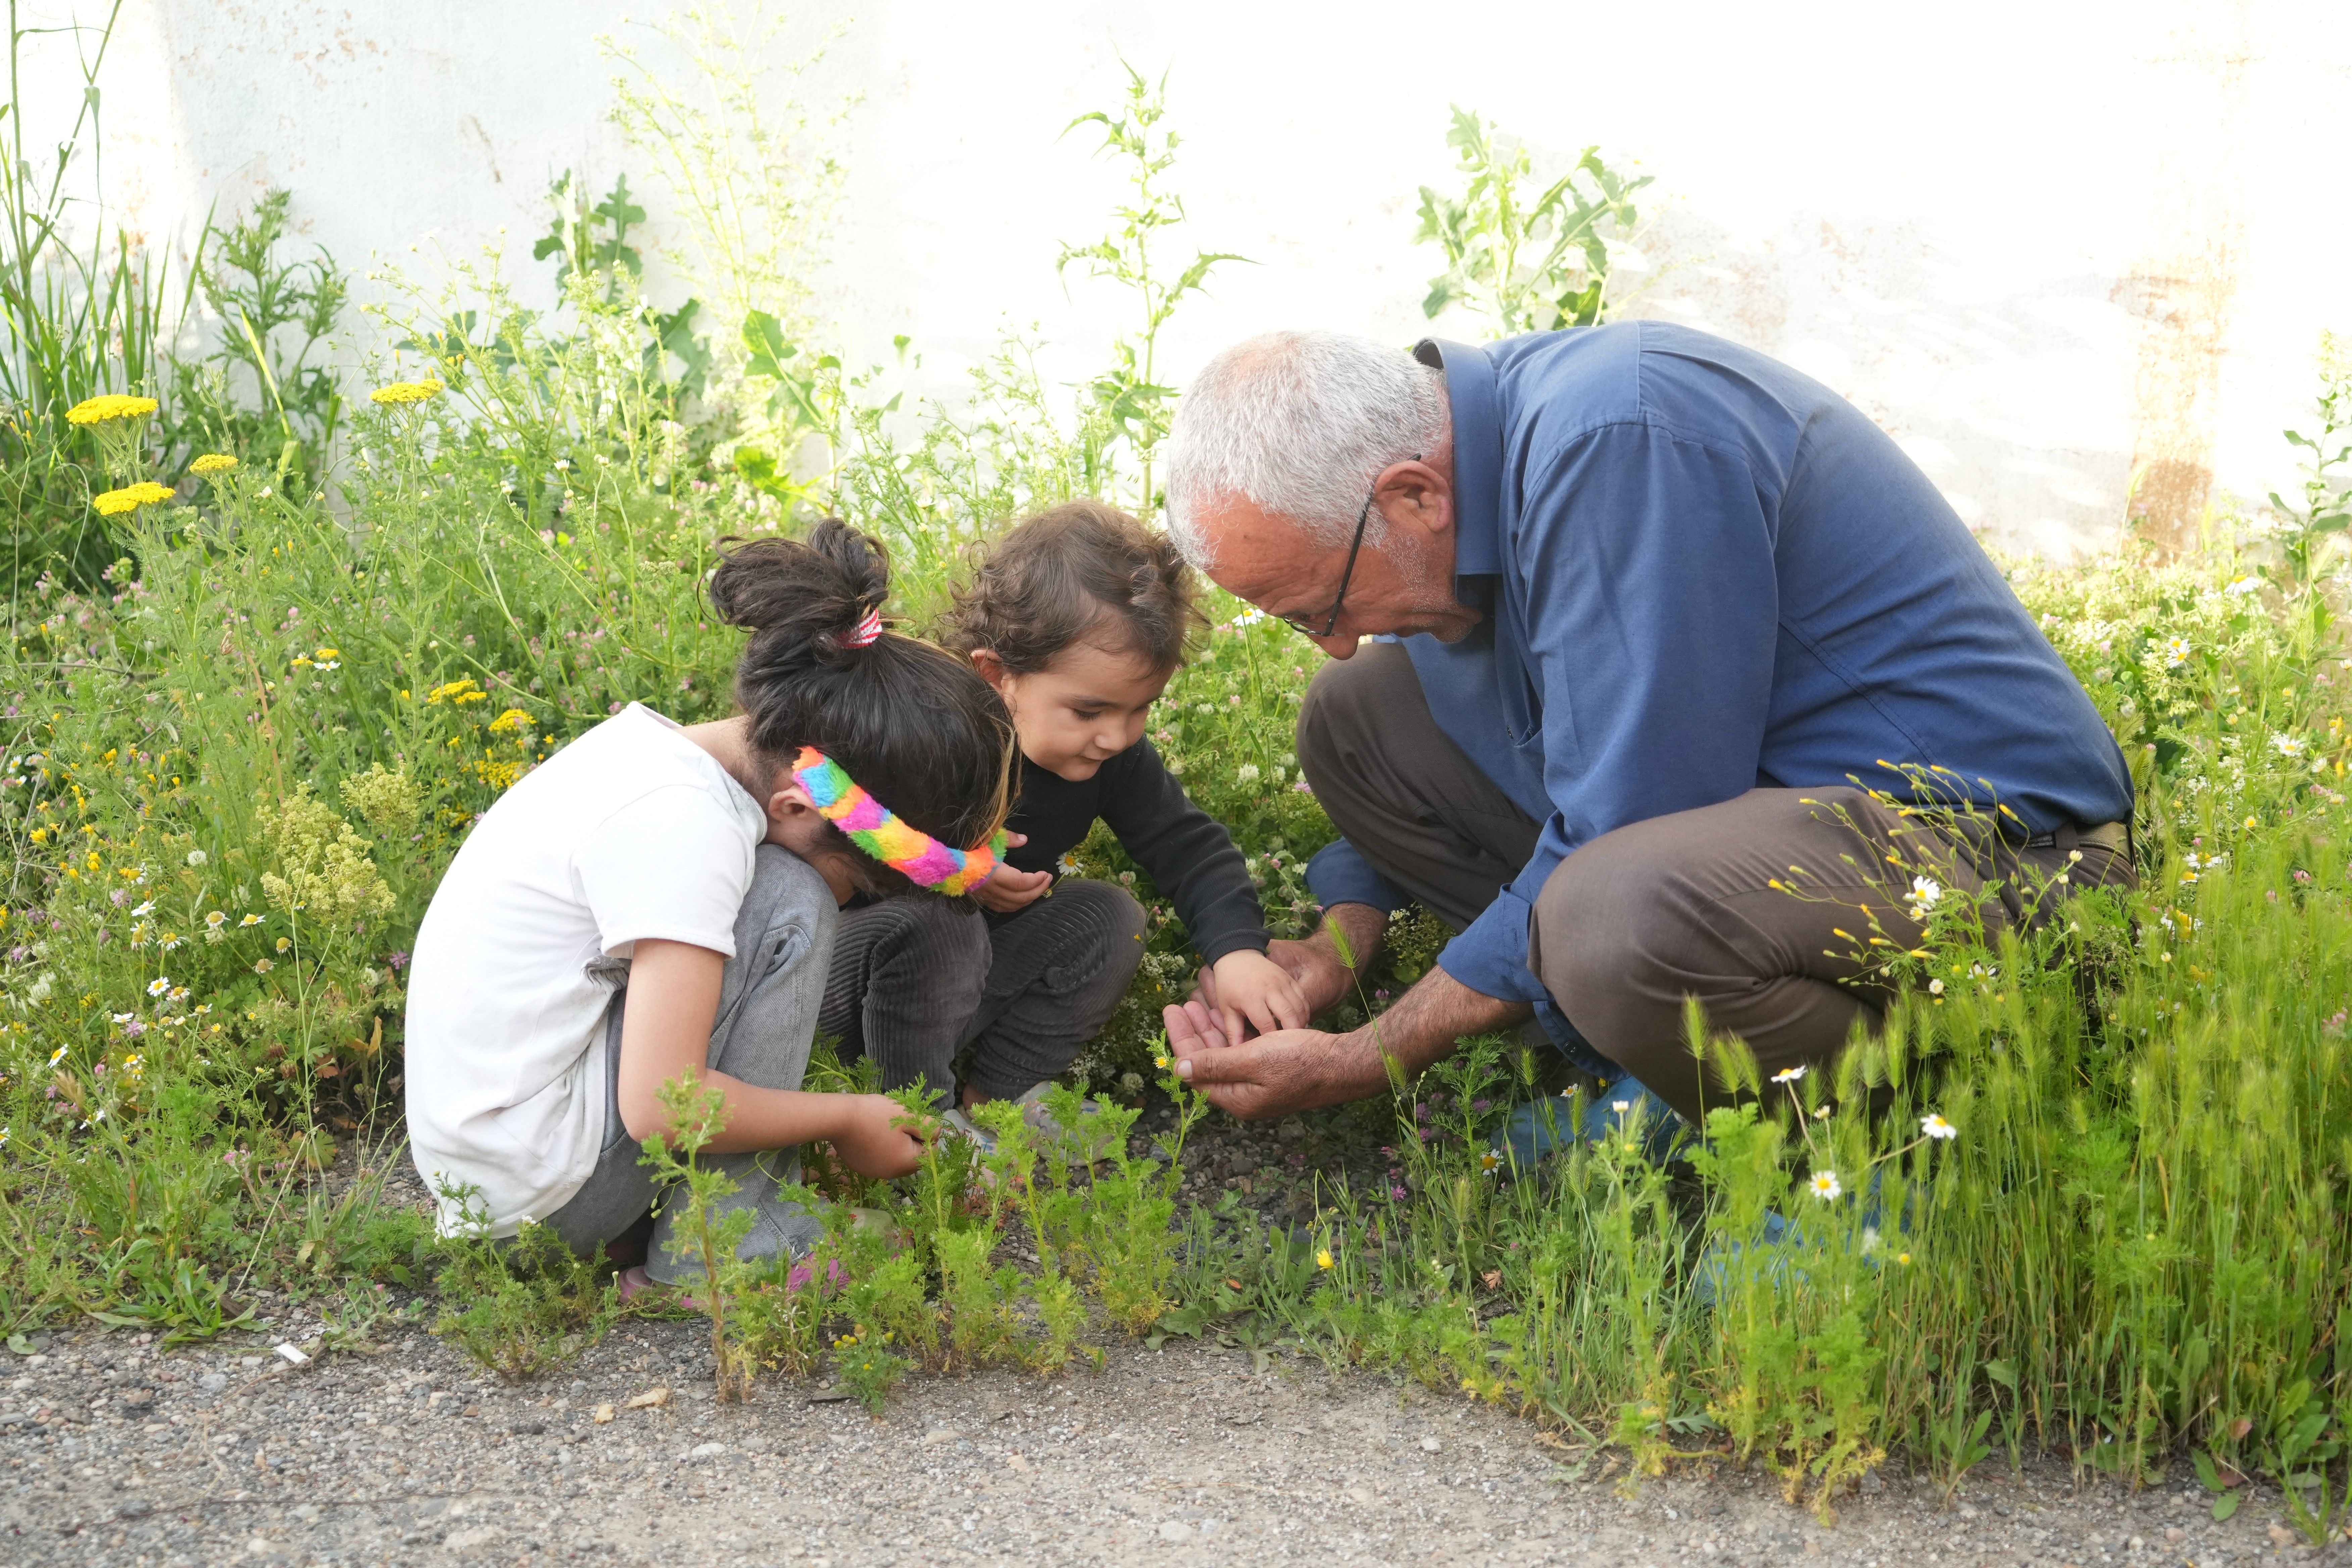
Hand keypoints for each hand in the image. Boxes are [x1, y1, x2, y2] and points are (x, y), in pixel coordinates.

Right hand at [827, 1093, 925, 1178]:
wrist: (839, 1118)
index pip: (929, 1153)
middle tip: (897, 1124)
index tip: (911, 1122)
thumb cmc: (877, 1115)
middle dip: (910, 1141)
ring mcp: (874, 1172)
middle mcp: (891, 1174)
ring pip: (895, 1159)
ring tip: (882, 1127)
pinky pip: (879, 1159)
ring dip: (895, 1145)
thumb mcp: (909, 1115)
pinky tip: (870, 1134)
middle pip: (912, 1158)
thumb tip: (937, 1135)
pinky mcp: (861, 1168)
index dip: (924, 1135)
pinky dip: (879, 1149)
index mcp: (906, 1163)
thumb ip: (929, 1126)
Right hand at [971, 834, 1051, 913]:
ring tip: (1038, 889)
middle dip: (1038, 890)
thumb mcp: (987, 837)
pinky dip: (1014, 905)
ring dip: (1028, 900)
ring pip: (1012, 906)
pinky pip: (1001, 907)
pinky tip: (1020, 899)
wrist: (942, 862)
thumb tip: (1024, 840)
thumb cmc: (966, 847)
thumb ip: (1007, 838)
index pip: (1022, 883)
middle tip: (1048, 880)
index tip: (1046, 873)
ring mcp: (985, 896)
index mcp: (995, 874)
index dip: (1037, 880)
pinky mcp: (980, 899)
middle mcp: (991, 889)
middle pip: (1020, 897)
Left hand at [1161, 994, 1352, 1120]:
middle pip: (1207, 1062)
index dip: (1180, 1041)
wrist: (1343, 1063)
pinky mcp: (1270, 1071)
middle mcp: (1244, 1094)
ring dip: (1209, 1029)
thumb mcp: (1254, 1060)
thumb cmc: (1301, 1061)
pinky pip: (1241, 1051)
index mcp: (1237, 1098)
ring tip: (1194, 1003)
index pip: (1195, 1071)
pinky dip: (1229, 1033)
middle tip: (1177, 1005)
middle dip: (1191, 1032)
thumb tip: (1178, 1069)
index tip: (1170, 1013)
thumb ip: (1216, 1064)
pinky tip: (1221, 1013)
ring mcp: (1258, 1083)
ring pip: (1224, 1054)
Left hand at [1208, 948, 1308, 1044]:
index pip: (1267, 1026)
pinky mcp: (1289, 979)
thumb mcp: (1226, 1008)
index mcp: (1252, 998)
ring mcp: (1282, 983)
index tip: (1272, 1053)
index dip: (1271, 1042)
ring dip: (1301, 1024)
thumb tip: (1235, 1053)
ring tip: (1297, 1038)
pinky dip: (1304, 1012)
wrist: (1237, 956)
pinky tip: (1300, 1022)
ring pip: (1300, 1008)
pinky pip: (1303, 998)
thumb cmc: (1229, 985)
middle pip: (1289, 1017)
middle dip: (1292, 1035)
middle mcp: (1270, 990)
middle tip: (1291, 1048)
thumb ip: (1233, 1031)